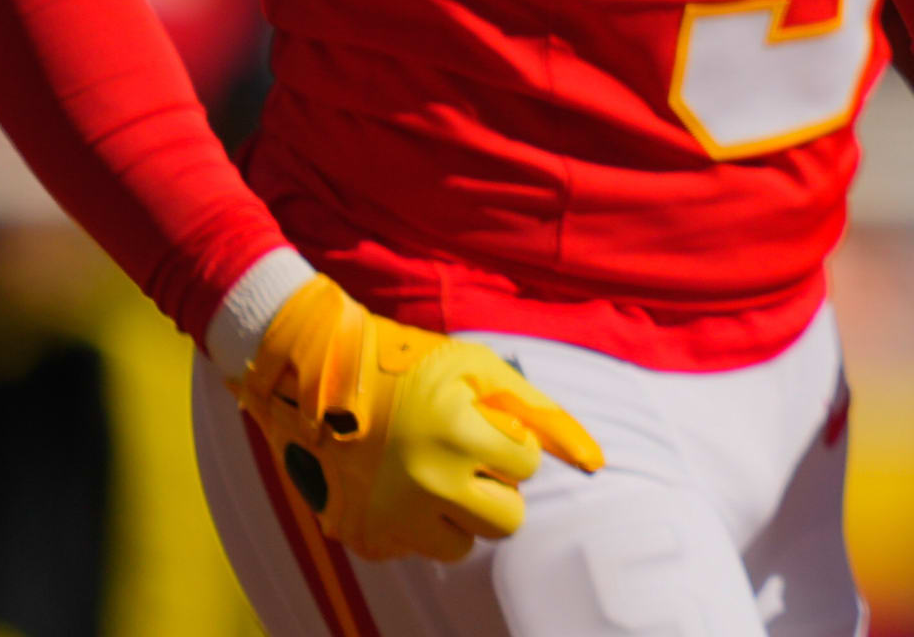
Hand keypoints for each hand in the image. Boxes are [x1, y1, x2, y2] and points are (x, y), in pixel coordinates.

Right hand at [231, 274, 602, 561]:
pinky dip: (414, 525)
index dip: (509, 443)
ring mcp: (390, 517)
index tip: (480, 424)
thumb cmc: (408, 363)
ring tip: (431, 472)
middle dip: (495, 490)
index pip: (525, 467)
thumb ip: (539, 413)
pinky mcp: (363, 538)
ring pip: (460, 546)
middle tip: (465, 457)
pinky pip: (413, 551)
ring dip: (457, 514)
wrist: (316, 373)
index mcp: (455, 435)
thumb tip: (597, 460)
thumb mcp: (478, 369)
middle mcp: (424, 485)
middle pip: (504, 523)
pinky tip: (395, 486)